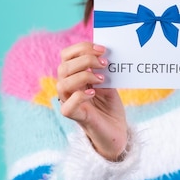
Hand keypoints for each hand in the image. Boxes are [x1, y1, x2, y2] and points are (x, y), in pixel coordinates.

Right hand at [56, 42, 127, 160]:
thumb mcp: (109, 82)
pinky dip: (80, 96)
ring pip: (62, 84)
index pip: (66, 56)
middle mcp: (68, 88)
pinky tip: (93, 93)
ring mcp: (69, 102)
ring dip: (83, 76)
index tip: (102, 49)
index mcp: (74, 76)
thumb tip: (104, 54)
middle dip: (85, 60)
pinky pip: (67, 106)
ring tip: (101, 79)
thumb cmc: (110, 107)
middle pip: (63, 67)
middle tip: (104, 63)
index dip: (82, 48)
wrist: (117, 130)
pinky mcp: (75, 117)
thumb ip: (103, 70)